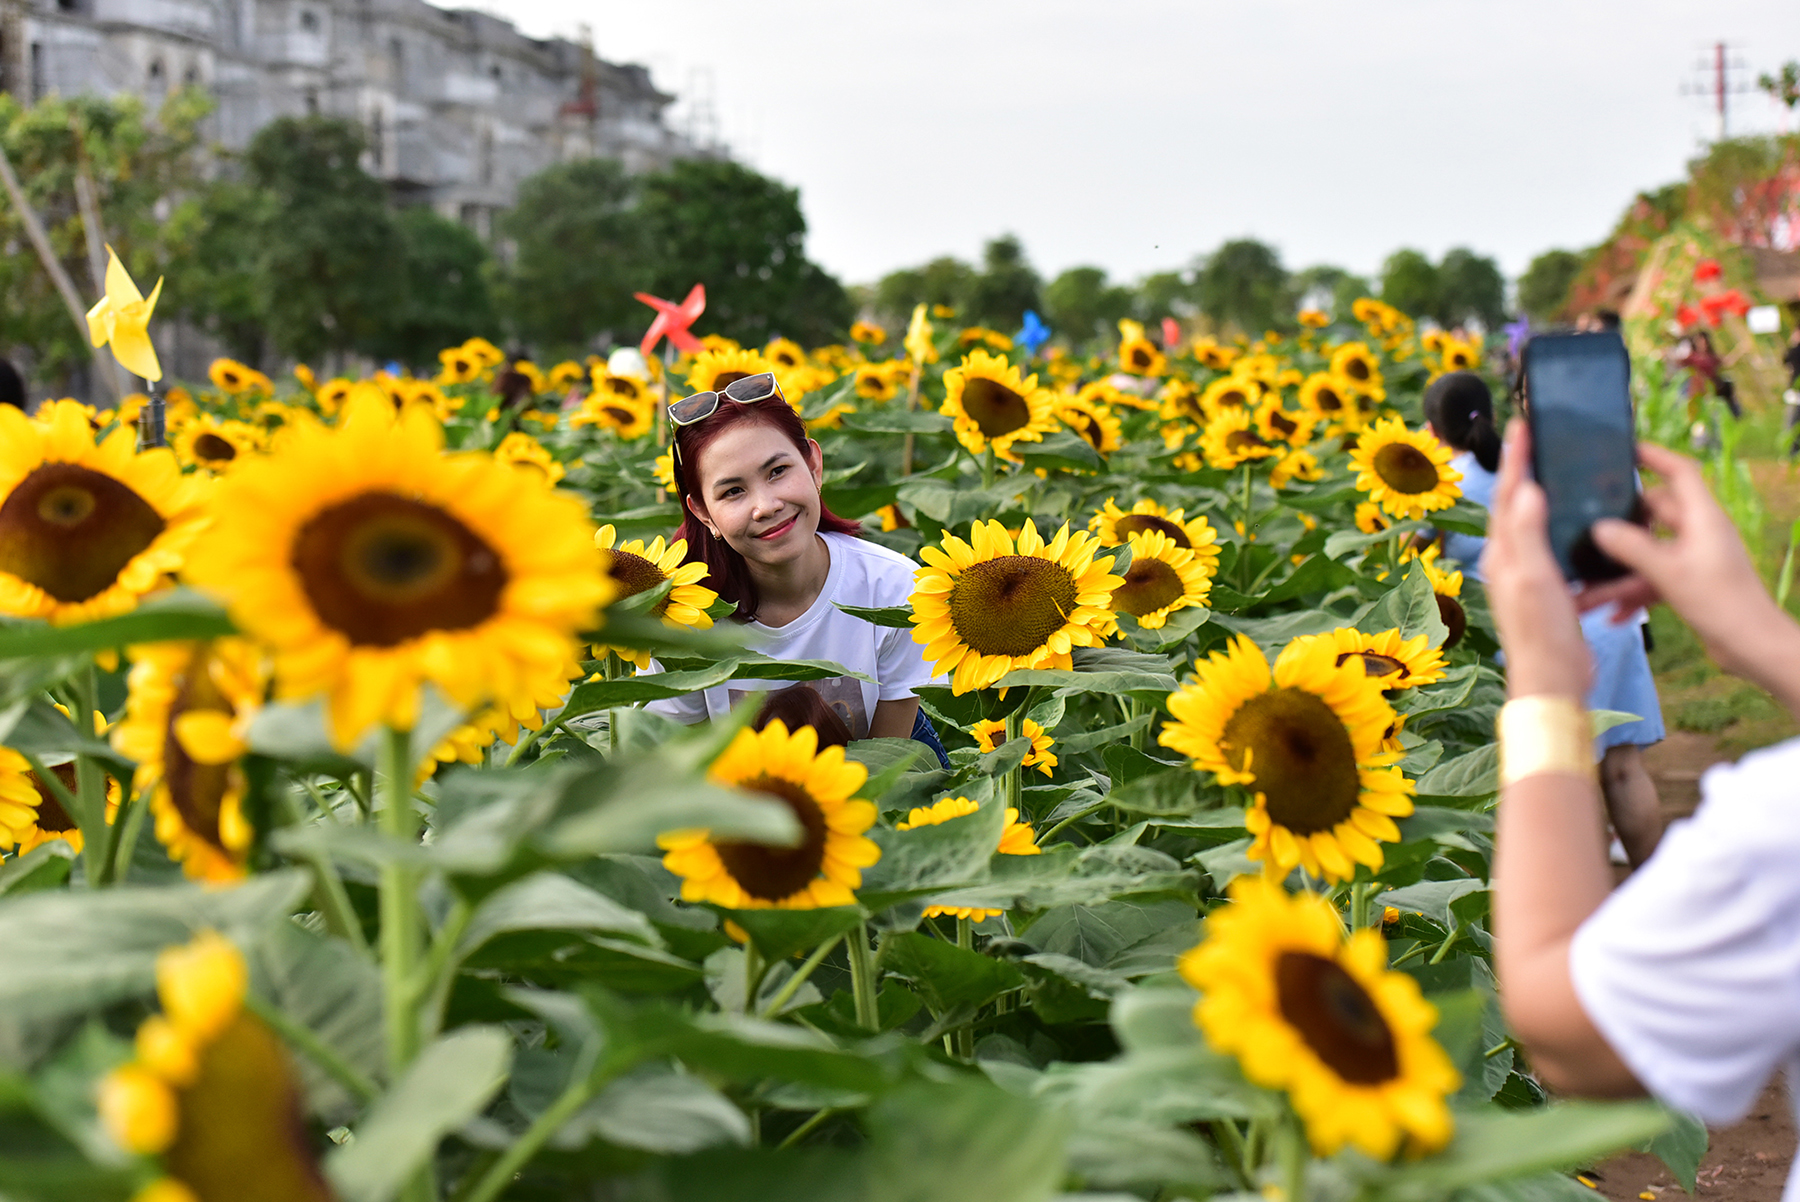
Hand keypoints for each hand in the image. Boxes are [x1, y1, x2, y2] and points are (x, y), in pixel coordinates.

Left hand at [1481, 421, 1589, 699]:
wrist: (1552, 680)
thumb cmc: (1541, 632)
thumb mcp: (1536, 577)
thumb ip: (1528, 533)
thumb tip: (1525, 488)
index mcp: (1504, 554)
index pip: (1508, 496)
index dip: (1517, 459)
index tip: (1523, 424)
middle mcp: (1509, 562)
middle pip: (1513, 506)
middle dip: (1522, 470)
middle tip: (1534, 438)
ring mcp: (1525, 577)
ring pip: (1529, 525)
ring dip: (1537, 495)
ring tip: (1551, 470)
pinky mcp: (1545, 591)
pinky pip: (1547, 547)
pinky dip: (1555, 526)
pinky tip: (1569, 523)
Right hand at [1581, 442, 1799, 693]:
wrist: (1753, 646)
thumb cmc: (1719, 601)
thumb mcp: (1669, 571)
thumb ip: (1631, 547)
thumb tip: (1598, 527)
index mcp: (1701, 517)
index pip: (1679, 471)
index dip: (1653, 455)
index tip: (1621, 449)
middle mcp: (1698, 532)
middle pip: (1653, 513)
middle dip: (1619, 523)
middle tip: (1582, 525)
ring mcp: (1693, 559)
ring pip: (1647, 553)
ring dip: (1619, 572)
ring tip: (1585, 590)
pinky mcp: (1689, 584)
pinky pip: (1652, 580)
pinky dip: (1633, 594)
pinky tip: (1613, 616)